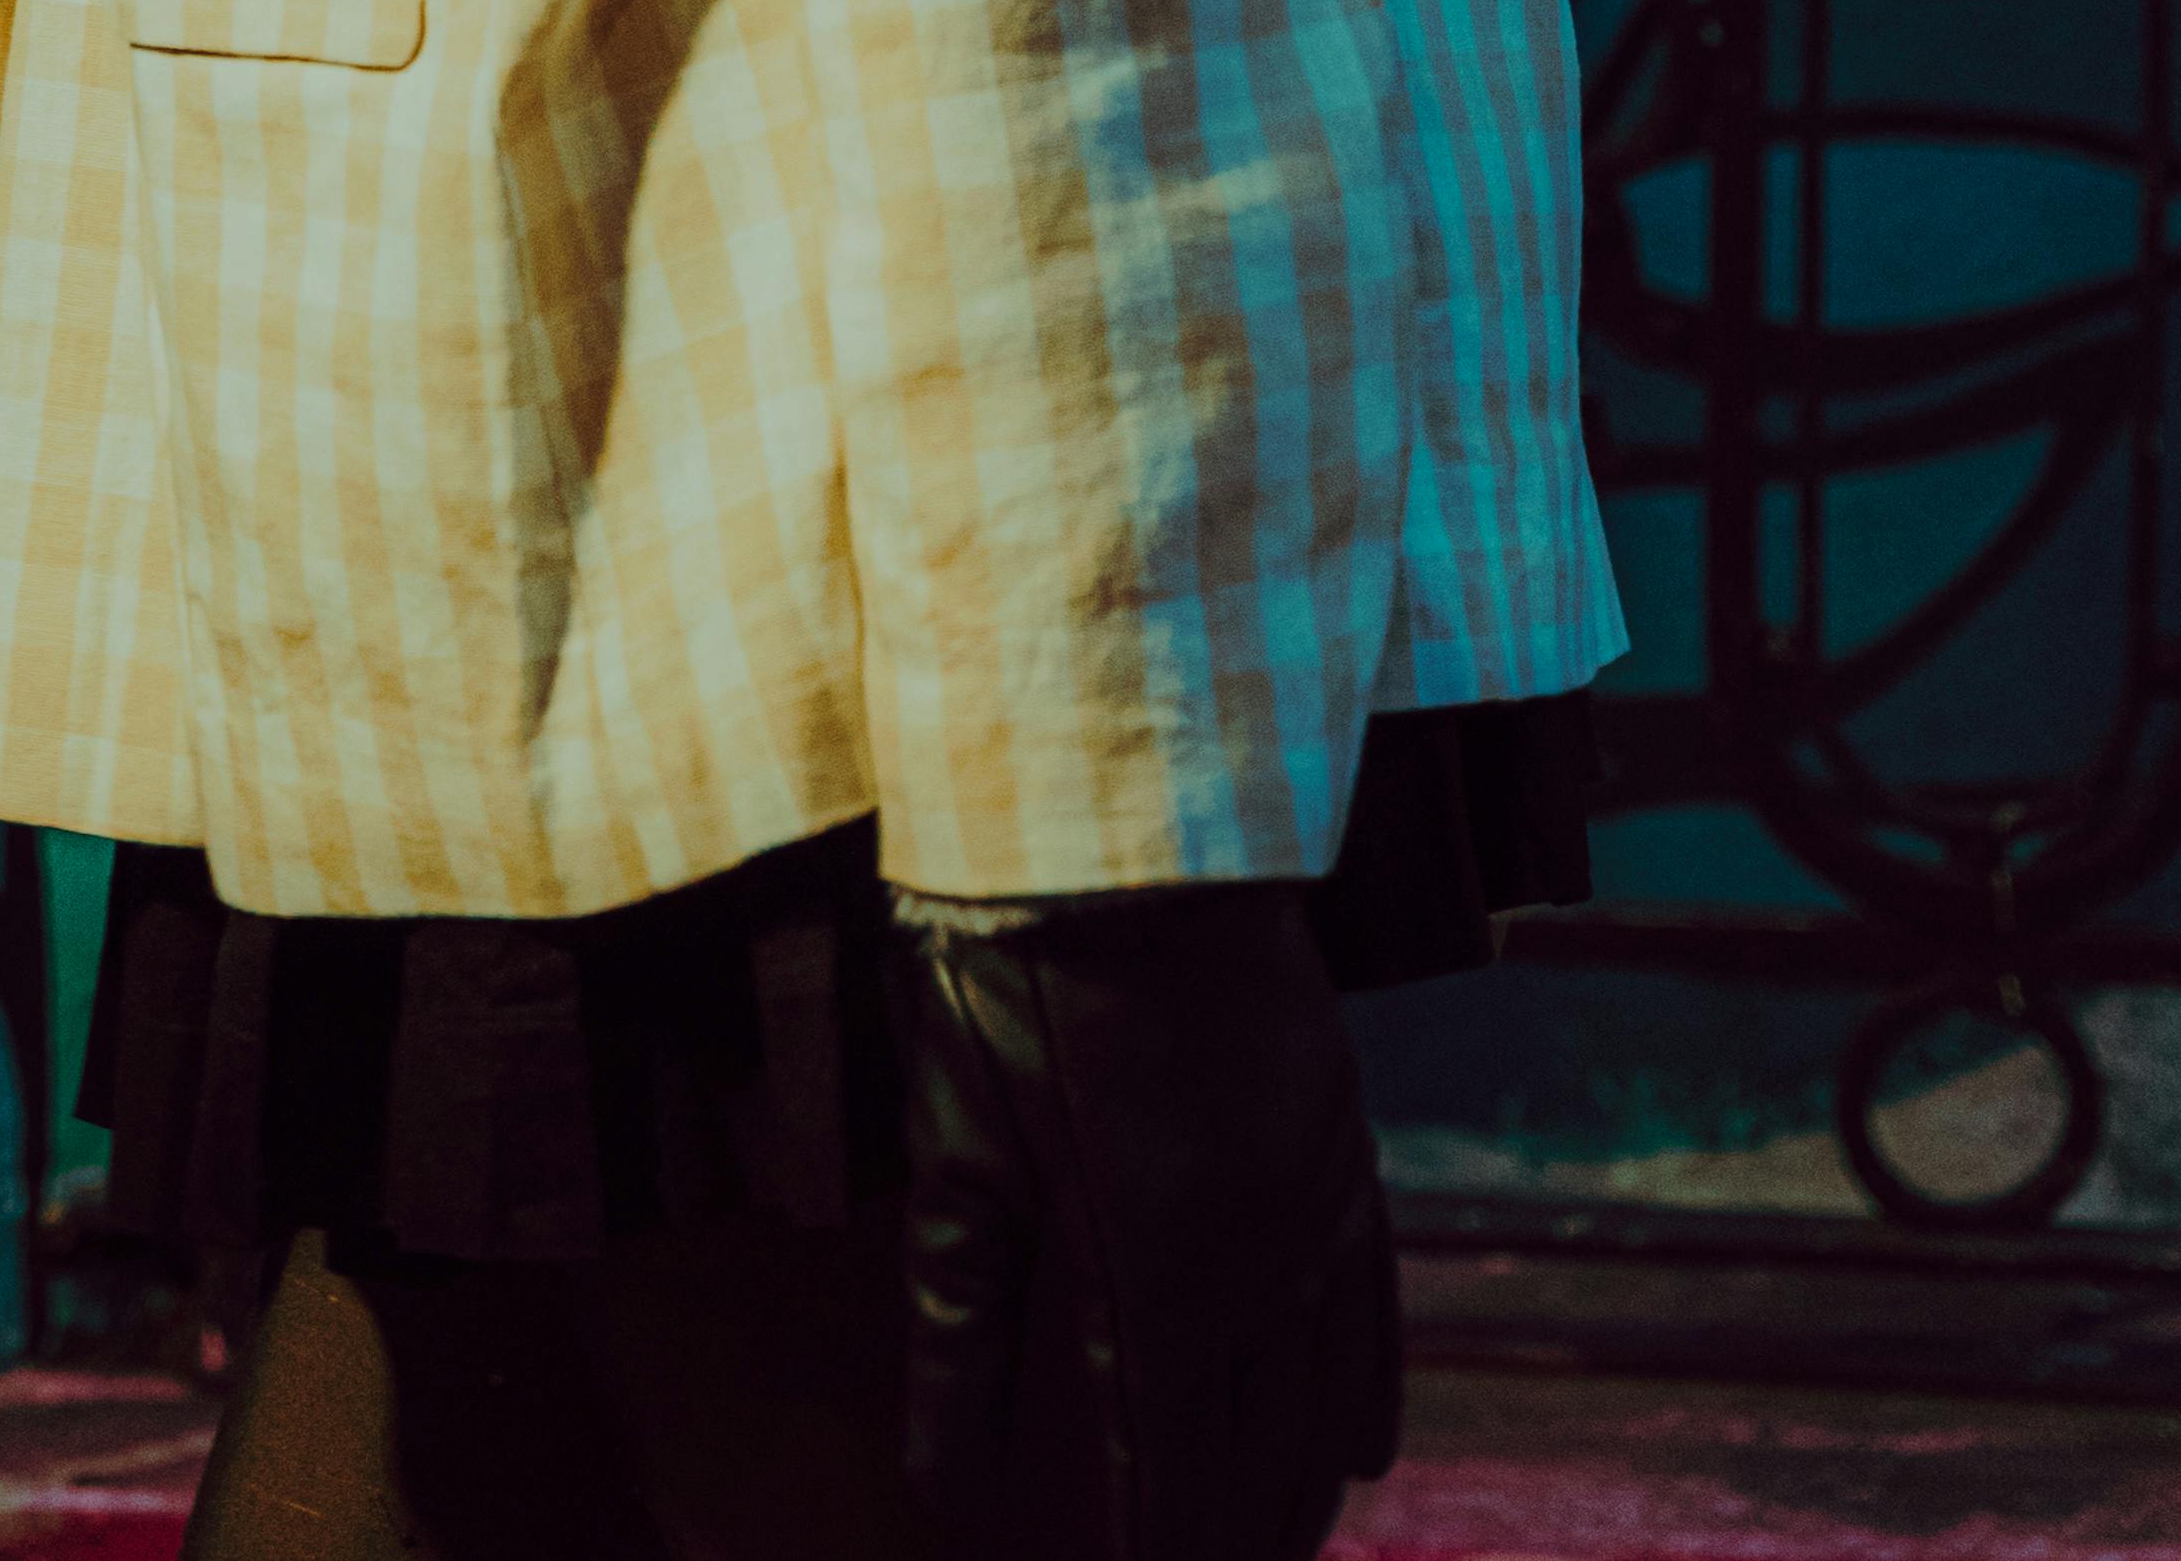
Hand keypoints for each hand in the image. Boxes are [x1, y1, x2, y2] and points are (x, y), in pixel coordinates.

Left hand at [887, 880, 1399, 1558]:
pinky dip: (1368, 1387)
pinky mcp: (1339, 1140)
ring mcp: (1310, 1197)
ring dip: (1298, 1488)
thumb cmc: (1013, 971)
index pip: (1157, 1459)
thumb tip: (939, 1474)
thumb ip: (955, 1317)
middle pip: (1249, 1444)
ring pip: (1319, 1389)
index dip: (1150, 1545)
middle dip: (1228, 1535)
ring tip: (1281, 1553)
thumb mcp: (957, 1140)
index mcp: (1148, 1266)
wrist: (1133, 823)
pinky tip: (1363, 1452)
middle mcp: (1250, 1254)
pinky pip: (1372, 1298)